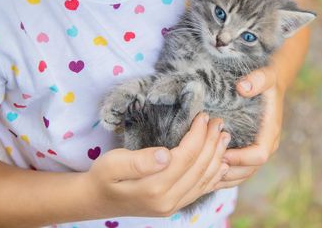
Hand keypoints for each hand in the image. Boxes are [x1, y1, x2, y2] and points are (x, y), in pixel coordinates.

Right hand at [85, 112, 230, 216]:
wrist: (97, 200)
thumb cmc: (104, 176)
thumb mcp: (112, 164)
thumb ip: (139, 161)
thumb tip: (166, 155)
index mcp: (153, 188)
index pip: (186, 157)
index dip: (198, 135)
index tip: (203, 116)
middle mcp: (168, 201)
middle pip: (200, 167)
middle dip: (212, 142)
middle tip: (218, 122)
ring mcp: (173, 206)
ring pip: (205, 180)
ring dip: (218, 156)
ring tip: (224, 136)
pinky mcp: (175, 206)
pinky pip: (201, 190)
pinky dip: (215, 175)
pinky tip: (223, 163)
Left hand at [214, 66, 284, 189]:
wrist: (270, 85)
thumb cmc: (266, 81)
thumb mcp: (264, 76)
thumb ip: (256, 80)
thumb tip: (242, 87)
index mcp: (270, 132)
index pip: (259, 155)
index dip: (240, 158)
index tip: (221, 152)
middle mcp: (266, 146)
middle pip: (249, 170)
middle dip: (228, 171)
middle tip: (205, 165)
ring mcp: (257, 151)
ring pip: (242, 174)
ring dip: (224, 177)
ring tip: (202, 173)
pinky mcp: (249, 152)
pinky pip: (238, 172)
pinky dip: (223, 176)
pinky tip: (205, 174)